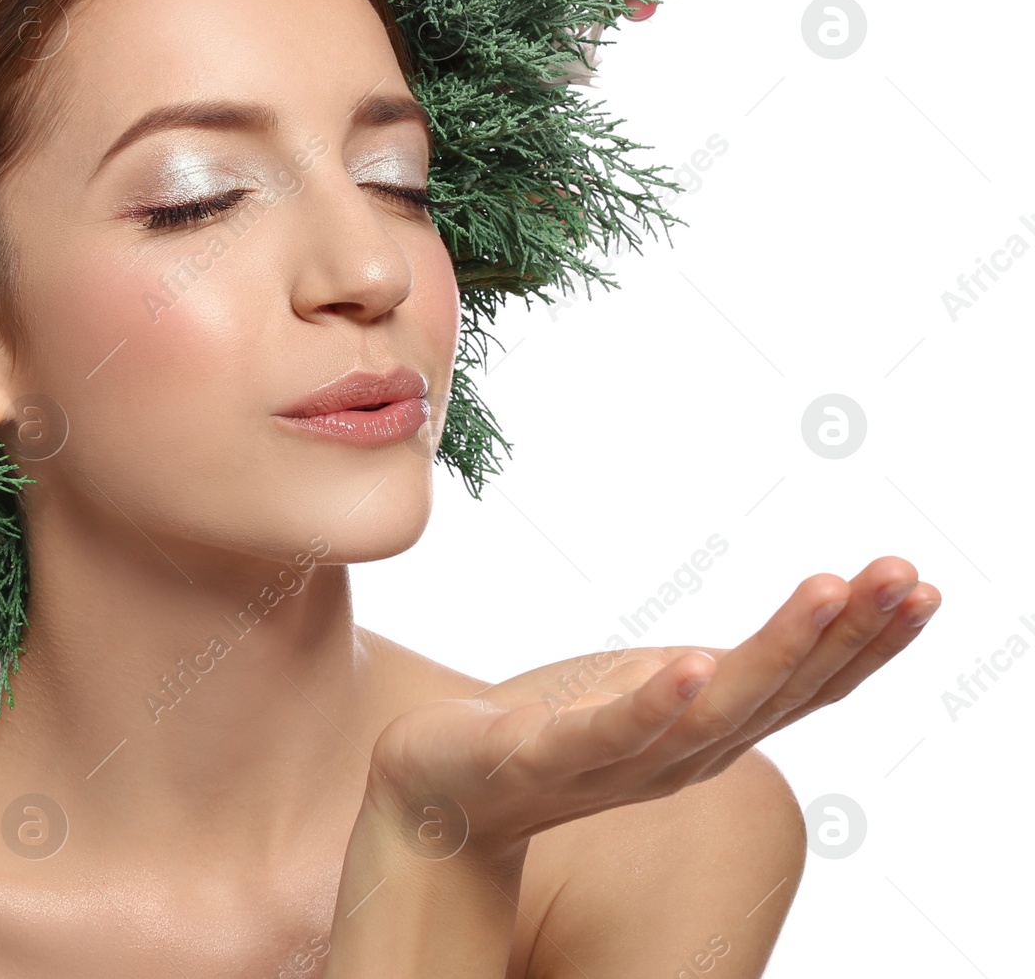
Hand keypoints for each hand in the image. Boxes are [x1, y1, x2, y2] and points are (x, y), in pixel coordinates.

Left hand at [365, 556, 940, 861]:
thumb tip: (787, 627)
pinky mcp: (543, 756)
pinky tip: (691, 665)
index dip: (867, 642)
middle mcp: (680, 757)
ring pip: (711, 711)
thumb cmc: (553, 730)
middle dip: (846, 632)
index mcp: (706, 733)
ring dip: (772, 650)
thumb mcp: (651, 691)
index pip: (803, 688)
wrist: (442, 788)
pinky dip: (654, 703)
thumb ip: (718, 674)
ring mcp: (616, 762)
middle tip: (901, 573)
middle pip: (776, 694)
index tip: (919, 584)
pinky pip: (608, 734)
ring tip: (825, 591)